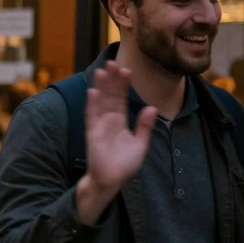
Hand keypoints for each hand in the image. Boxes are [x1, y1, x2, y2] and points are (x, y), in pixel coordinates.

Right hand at [74, 62, 156, 223]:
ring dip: (101, 87)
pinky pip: (92, 116)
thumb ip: (144, 126)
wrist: (112, 181)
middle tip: (113, 61)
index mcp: (120, 121)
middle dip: (111, 80)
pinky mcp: (93, 134)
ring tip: (103, 70)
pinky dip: (92, 104)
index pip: (122, 98)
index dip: (123, 84)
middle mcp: (109, 120)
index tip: (126, 69)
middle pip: (110, 96)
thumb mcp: (140, 144)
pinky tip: (93, 91)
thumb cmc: (124, 165)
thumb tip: (152, 108)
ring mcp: (99, 126)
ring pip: (100, 102)